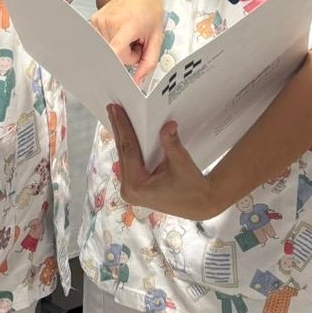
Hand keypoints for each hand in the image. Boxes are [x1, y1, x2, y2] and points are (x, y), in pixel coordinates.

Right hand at [91, 0, 164, 85]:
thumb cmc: (149, 10)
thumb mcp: (156, 37)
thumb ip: (149, 62)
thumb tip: (138, 81)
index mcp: (127, 25)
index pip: (115, 51)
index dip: (116, 66)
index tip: (115, 76)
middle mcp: (110, 22)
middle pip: (115, 56)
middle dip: (127, 55)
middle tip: (135, 42)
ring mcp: (99, 21)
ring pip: (107, 51)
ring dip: (119, 49)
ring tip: (128, 35)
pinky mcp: (92, 21)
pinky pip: (102, 43)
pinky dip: (111, 42)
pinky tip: (118, 32)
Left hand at [106, 105, 217, 219]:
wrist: (200, 204)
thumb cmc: (192, 187)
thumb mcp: (181, 163)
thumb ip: (172, 143)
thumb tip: (168, 125)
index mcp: (137, 186)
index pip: (128, 150)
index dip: (122, 127)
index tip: (115, 110)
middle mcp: (129, 190)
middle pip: (122, 153)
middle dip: (118, 129)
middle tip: (111, 108)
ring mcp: (130, 191)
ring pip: (124, 158)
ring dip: (122, 137)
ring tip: (116, 117)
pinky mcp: (135, 189)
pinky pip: (129, 163)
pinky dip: (129, 148)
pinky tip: (125, 134)